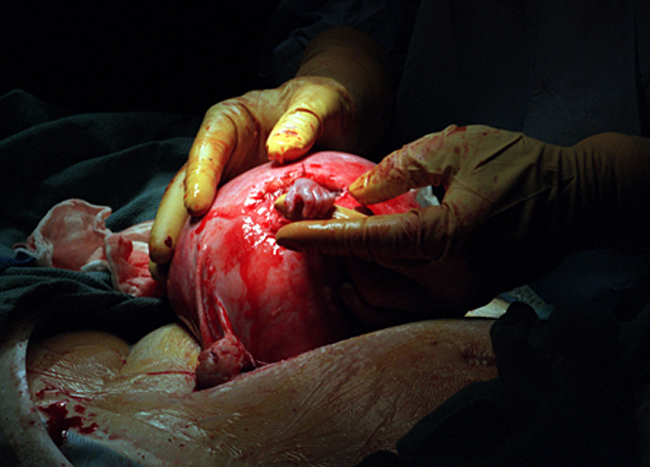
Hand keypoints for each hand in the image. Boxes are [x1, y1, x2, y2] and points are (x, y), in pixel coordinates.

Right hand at [149, 27, 395, 271]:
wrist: (341, 122)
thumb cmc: (328, 103)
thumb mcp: (321, 103)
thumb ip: (303, 121)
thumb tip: (279, 150)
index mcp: (231, 122)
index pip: (208, 148)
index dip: (199, 177)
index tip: (196, 207)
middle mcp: (221, 154)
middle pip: (187, 184)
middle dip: (171, 219)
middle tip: (162, 254)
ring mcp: (228, 182)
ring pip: (194, 212)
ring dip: (179, 242)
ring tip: (166, 274)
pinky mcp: (241, 206)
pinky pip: (220, 227)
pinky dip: (206, 249)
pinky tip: (197, 275)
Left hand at [276, 125, 649, 315]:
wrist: (573, 201)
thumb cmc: (519, 166)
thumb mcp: (459, 147)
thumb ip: (402, 168)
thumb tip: (356, 193)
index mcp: (450, 236)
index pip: (371, 242)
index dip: (323, 237)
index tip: (283, 231)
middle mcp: (450, 280)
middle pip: (368, 274)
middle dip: (331, 248)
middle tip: (310, 217)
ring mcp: (455, 298)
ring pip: (378, 300)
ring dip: (349, 271)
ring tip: (338, 236)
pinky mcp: (458, 303)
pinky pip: (399, 308)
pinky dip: (371, 288)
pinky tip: (360, 265)